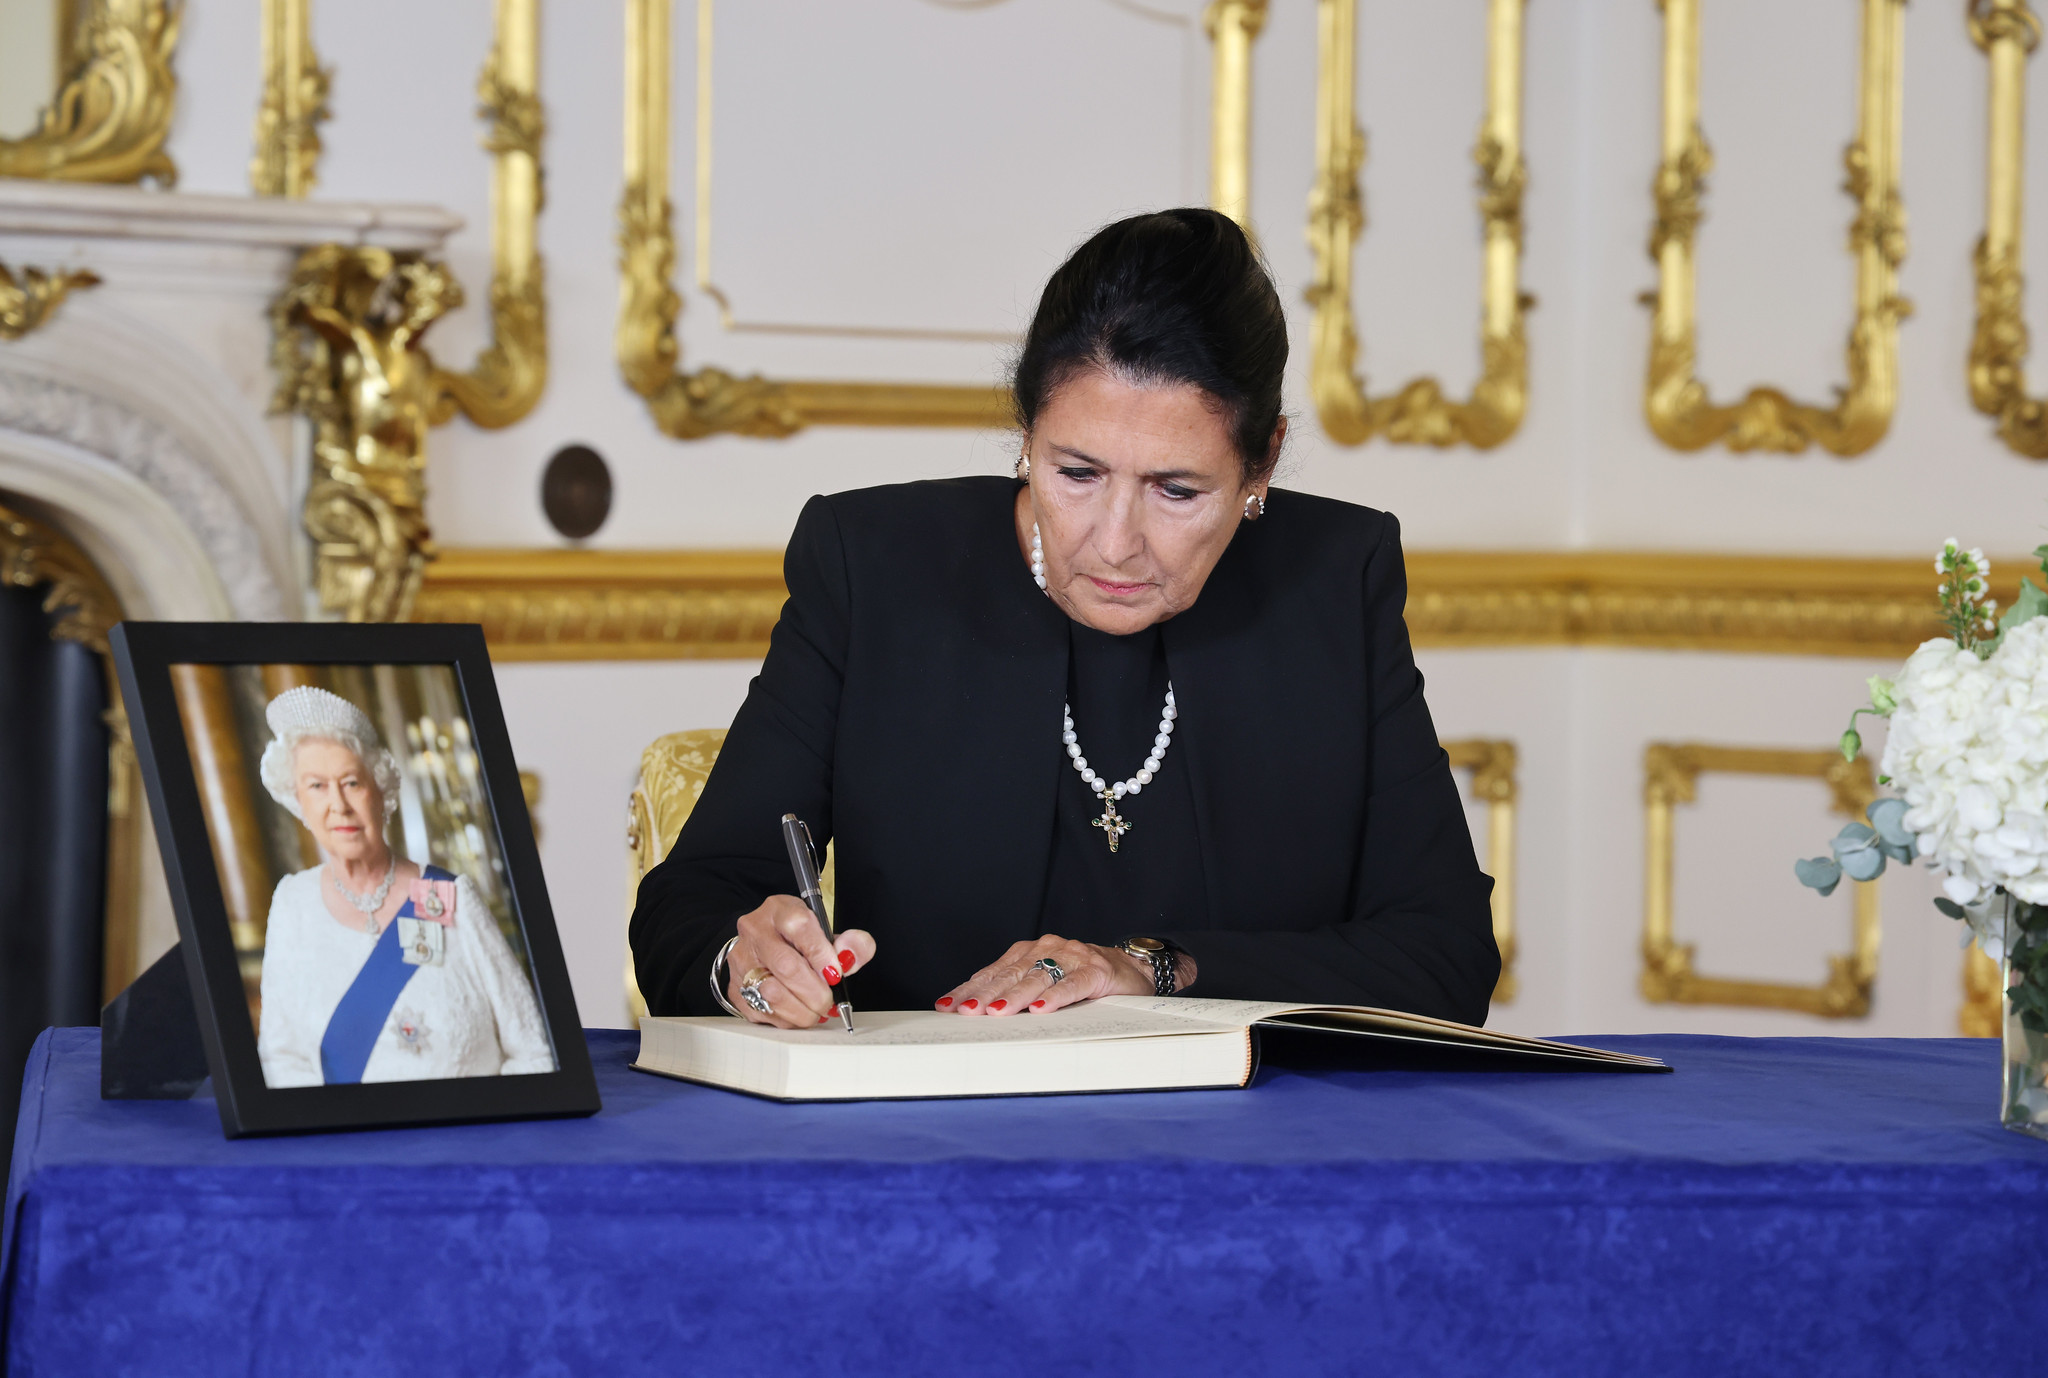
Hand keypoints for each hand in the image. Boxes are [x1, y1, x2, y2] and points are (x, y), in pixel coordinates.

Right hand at [728, 896, 874, 1029]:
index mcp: (780, 910)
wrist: (760, 945)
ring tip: (816, 1012)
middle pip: (786, 966)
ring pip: (771, 993)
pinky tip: (797, 1014)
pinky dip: (786, 1020)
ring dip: (801, 1011)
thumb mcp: (826, 932)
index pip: (800, 927)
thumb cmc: (797, 940)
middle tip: (828, 1002)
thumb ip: (850, 943)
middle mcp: (755, 932)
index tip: (836, 974)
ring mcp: (741, 960)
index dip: (821, 954)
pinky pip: (762, 1011)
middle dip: (814, 992)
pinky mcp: (734, 988)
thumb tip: (850, 958)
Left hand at [936, 934, 1153, 1015]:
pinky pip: (1072, 984)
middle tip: (965, 1012)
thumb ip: (1017, 992)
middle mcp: (1047, 949)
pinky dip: (1055, 997)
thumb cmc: (1083, 978)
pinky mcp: (1095, 971)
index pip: (992, 972)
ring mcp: (1072, 957)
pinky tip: (1040, 1009)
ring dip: (1014, 997)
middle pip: (1009, 975)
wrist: (1133, 969)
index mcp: (1030, 952)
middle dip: (984, 995)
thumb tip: (978, 1014)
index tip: (946, 1005)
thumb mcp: (1046, 983)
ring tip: (996, 1013)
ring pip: (1037, 979)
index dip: (968, 988)